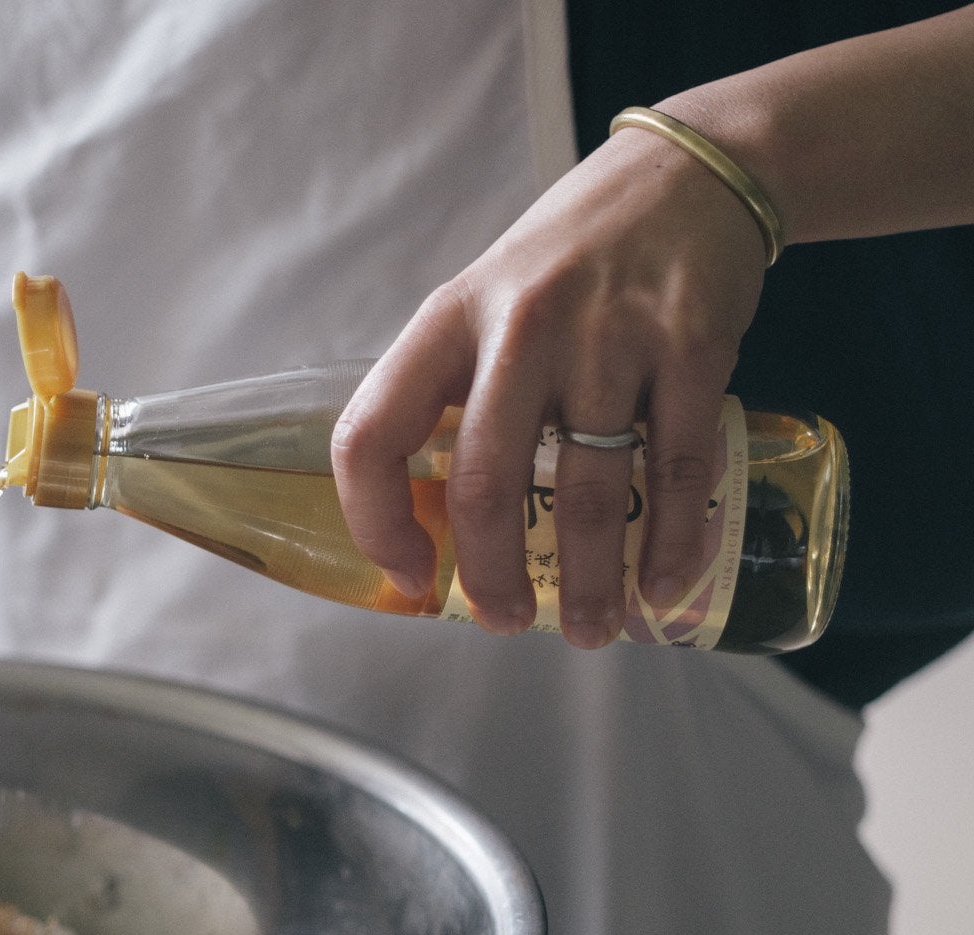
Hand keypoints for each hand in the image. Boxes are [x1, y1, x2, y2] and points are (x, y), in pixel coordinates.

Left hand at [330, 128, 768, 647]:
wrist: (688, 176)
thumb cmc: (568, 262)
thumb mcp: (483, 303)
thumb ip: (455, 392)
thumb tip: (437, 522)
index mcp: (446, 322)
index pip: (371, 433)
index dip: (375, 520)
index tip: (410, 573)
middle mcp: (520, 328)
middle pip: (483, 485)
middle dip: (493, 576)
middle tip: (507, 622)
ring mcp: (608, 337)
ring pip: (588, 493)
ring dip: (591, 582)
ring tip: (591, 628)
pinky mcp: (692, 345)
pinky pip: (676, 469)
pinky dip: (671, 545)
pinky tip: (662, 588)